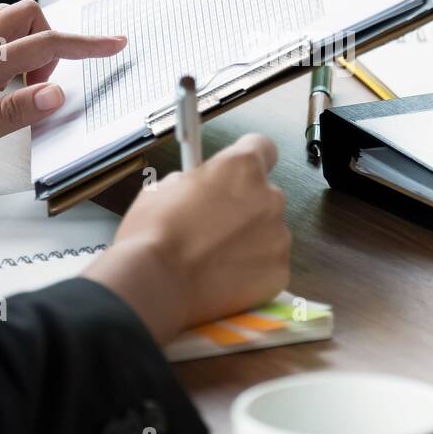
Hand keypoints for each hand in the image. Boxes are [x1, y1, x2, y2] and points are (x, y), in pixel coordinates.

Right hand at [84, 134, 290, 343]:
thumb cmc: (153, 235)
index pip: (262, 148)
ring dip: (249, 241)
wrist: (157, 285)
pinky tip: (223, 279)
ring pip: (268, 233)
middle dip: (245, 208)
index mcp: (240, 167)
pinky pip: (268, 266)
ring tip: (214, 260)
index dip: (248, 161)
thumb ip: (192, 182)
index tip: (236, 175)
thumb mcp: (163, 189)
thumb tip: (196, 189)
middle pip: (265, 195)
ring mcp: (278, 236)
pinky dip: (252, 272)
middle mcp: (269, 197)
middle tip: (214, 227)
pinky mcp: (279, 271)